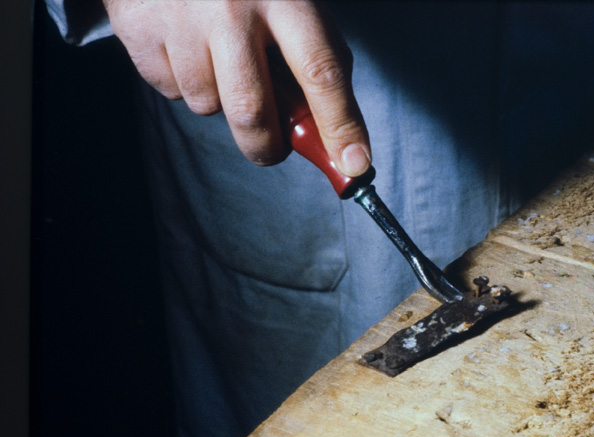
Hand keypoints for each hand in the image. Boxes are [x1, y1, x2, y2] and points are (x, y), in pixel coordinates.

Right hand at [102, 0, 370, 172]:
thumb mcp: (293, 5)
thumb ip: (316, 62)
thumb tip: (332, 135)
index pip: (321, 72)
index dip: (340, 125)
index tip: (355, 165)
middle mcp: (231, 7)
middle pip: (253, 111)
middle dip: (267, 146)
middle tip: (274, 148)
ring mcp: (182, 18)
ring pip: (207, 105)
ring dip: (221, 104)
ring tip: (220, 62)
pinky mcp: (138, 28)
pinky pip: (170, 90)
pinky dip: (184, 84)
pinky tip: (188, 48)